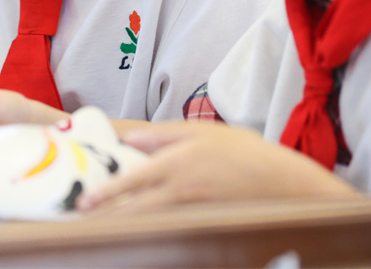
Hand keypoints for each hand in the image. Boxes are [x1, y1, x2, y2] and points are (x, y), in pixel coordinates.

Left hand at [76, 121, 357, 212]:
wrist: (286, 184)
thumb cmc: (246, 152)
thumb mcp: (205, 132)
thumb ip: (165, 135)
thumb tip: (132, 140)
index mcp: (177, 163)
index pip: (132, 181)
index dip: (106, 193)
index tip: (85, 204)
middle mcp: (181, 190)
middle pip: (135, 210)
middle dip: (107, 219)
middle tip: (83, 224)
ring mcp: (193, 212)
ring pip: (150, 224)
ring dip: (125, 228)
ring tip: (102, 233)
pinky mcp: (204, 226)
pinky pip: (171, 232)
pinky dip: (152, 234)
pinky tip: (138, 238)